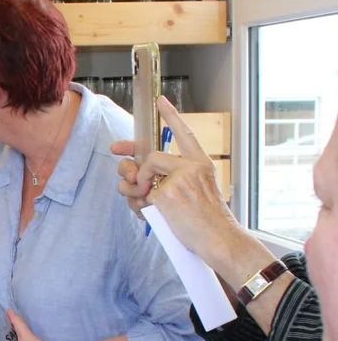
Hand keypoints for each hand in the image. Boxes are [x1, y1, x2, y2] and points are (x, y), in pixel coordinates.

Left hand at [112, 95, 241, 267]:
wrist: (220, 239)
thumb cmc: (206, 222)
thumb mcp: (194, 193)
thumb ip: (167, 180)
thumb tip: (131, 176)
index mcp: (201, 164)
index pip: (184, 134)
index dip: (171, 116)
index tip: (160, 100)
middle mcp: (191, 166)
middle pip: (150, 155)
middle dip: (129, 162)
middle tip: (120, 165)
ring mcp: (179, 178)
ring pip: (140, 174)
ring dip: (129, 189)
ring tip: (137, 201)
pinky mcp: (166, 193)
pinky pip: (140, 196)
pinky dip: (138, 207)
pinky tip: (148, 215)